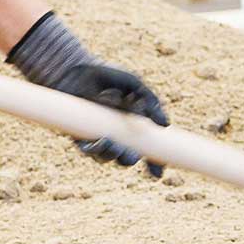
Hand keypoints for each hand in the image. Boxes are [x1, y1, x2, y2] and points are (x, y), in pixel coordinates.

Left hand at [5, 12, 168, 174]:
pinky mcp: (80, 136)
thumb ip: (151, 103)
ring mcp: (99, 137)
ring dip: (112, 154)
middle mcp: (118, 134)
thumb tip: (165, 125)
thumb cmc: (108, 77)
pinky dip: (95, 149)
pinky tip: (99, 140)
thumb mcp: (135, 86)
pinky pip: (89, 151)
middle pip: (127, 158)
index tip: (157, 173)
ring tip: (110, 142)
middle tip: (132, 156)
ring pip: (108, 157)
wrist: (77, 70)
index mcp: (134, 126)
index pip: (148, 149)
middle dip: (130, 160)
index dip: (154, 163)